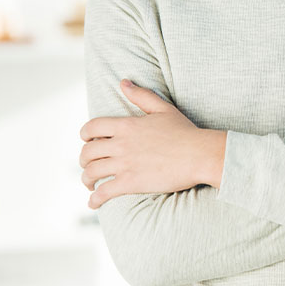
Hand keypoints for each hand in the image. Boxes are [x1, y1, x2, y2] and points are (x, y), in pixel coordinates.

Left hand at [78, 80, 225, 208]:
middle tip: (88, 164)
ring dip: (86, 179)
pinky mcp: (130, 183)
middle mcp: (121, 144)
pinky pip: (103, 192)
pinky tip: (94, 202)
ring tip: (90, 183)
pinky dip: (95, 199)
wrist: (200, 154)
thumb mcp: (164, 109)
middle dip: (84, 159)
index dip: (85, 134)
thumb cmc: (185, 132)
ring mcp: (124, 164)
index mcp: (127, 126)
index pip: (92, 127)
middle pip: (87, 152)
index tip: (87, 140)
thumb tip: (123, 83)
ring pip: (91, 173)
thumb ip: (142, 95)